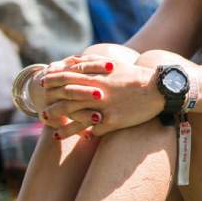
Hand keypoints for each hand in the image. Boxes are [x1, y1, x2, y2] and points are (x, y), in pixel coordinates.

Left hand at [39, 55, 183, 138]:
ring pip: (76, 118)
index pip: (66, 78)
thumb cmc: (134, 75)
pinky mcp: (114, 121)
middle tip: (42, 114)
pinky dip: (84, 134)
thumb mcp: (112, 64)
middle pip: (66, 100)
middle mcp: (97, 93)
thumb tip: (70, 62)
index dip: (51, 82)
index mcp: (96, 77)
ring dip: (63, 126)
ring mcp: (104, 108)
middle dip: (52, 107)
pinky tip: (80, 138)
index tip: (42, 86)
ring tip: (54, 132)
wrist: (159, 88)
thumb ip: (90, 63)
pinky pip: (94, 130)